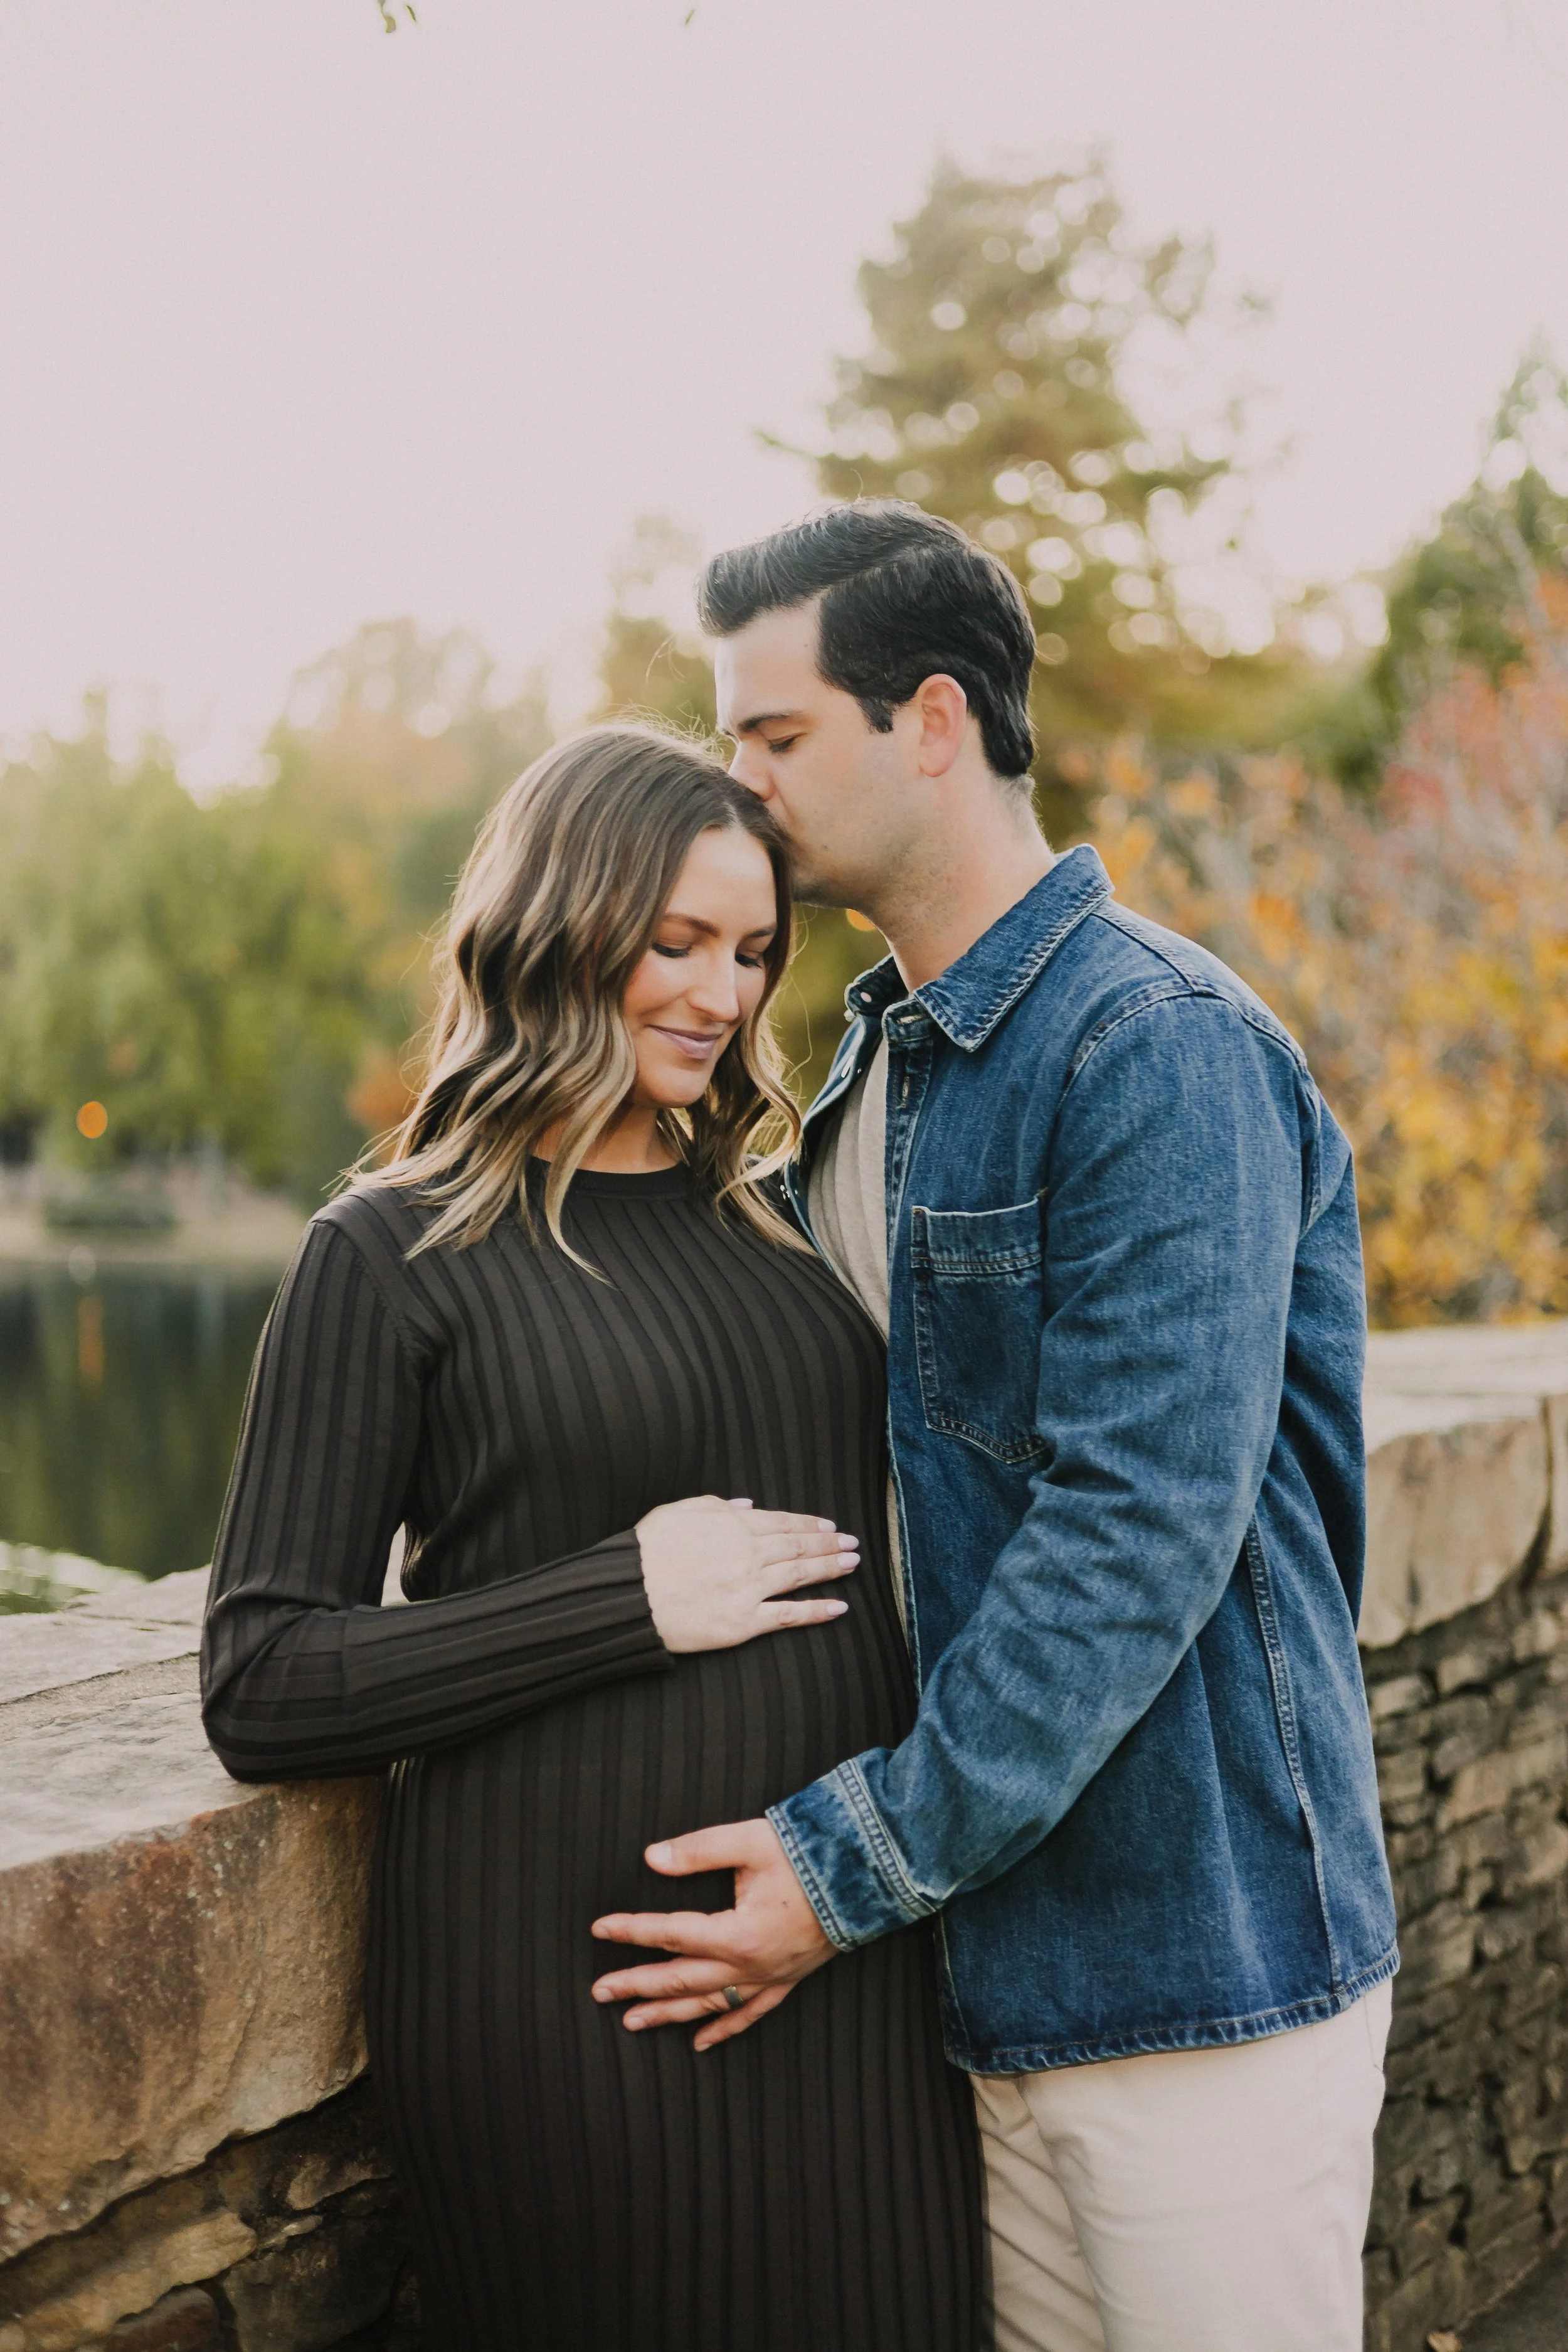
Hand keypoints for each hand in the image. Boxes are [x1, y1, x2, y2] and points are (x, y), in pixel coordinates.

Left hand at [591, 1817, 834, 2049]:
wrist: (871, 1873)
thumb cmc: (811, 1854)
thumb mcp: (751, 1842)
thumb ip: (699, 1850)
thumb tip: (653, 1857)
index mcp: (737, 1933)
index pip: (671, 1932)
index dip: (632, 1931)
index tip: (600, 1928)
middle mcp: (750, 1965)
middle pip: (681, 1979)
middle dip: (636, 1985)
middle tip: (599, 1992)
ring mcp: (770, 1977)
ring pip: (709, 2004)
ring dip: (668, 2014)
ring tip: (632, 2022)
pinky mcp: (788, 1979)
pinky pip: (750, 2014)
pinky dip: (724, 2029)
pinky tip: (700, 2043)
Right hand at [635, 1496, 857, 1653]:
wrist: (627, 1595)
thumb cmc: (646, 1551)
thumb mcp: (678, 1511)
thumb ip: (716, 1505)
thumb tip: (748, 1505)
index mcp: (732, 1525)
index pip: (782, 1522)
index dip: (809, 1525)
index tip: (830, 1527)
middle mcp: (747, 1554)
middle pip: (797, 1547)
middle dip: (828, 1544)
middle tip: (852, 1543)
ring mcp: (748, 1588)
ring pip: (799, 1576)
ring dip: (830, 1568)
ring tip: (853, 1564)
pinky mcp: (743, 1622)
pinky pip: (788, 1615)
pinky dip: (816, 1611)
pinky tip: (839, 1608)